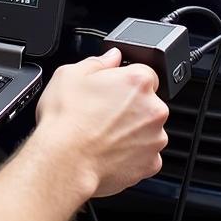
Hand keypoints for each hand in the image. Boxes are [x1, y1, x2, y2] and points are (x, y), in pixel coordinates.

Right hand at [34, 48, 167, 197]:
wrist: (65, 161)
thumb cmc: (66, 119)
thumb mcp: (69, 74)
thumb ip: (97, 61)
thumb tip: (111, 57)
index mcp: (137, 81)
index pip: (143, 72)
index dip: (123, 79)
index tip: (109, 88)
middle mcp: (154, 109)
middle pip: (147, 102)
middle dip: (128, 105)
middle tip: (99, 111)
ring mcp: (155, 138)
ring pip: (146, 129)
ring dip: (130, 129)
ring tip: (100, 132)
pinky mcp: (151, 163)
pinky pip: (144, 154)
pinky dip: (130, 152)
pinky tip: (106, 149)